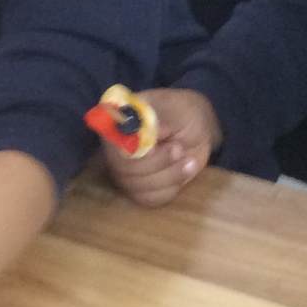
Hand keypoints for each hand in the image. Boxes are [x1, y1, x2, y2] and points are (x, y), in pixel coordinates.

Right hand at [99, 88, 220, 206]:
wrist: (196, 129)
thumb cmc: (182, 113)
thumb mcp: (175, 108)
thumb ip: (159, 120)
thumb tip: (146, 135)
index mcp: (118, 124)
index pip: (110, 143)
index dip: (130, 150)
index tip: (154, 148)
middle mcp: (115, 150)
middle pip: (123, 170)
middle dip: (156, 164)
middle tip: (179, 149)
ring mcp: (126, 172)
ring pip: (138, 188)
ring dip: (169, 176)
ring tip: (189, 160)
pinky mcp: (140, 189)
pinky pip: (150, 198)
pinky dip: (171, 188)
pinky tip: (183, 171)